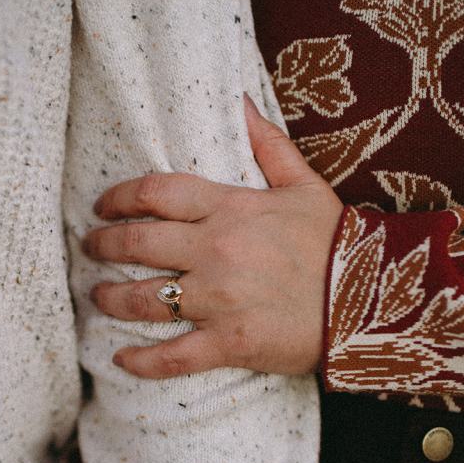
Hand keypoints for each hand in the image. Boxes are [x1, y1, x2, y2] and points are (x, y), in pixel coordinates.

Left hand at [85, 93, 342, 378]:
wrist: (373, 301)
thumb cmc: (338, 243)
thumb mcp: (305, 185)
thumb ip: (269, 145)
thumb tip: (242, 101)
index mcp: (231, 209)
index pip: (156, 194)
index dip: (119, 198)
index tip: (102, 206)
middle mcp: (216, 251)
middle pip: (138, 244)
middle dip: (103, 246)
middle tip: (90, 249)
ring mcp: (219, 300)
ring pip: (144, 299)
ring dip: (112, 299)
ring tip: (98, 298)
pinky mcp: (229, 343)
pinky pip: (172, 355)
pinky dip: (141, 361)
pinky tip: (121, 361)